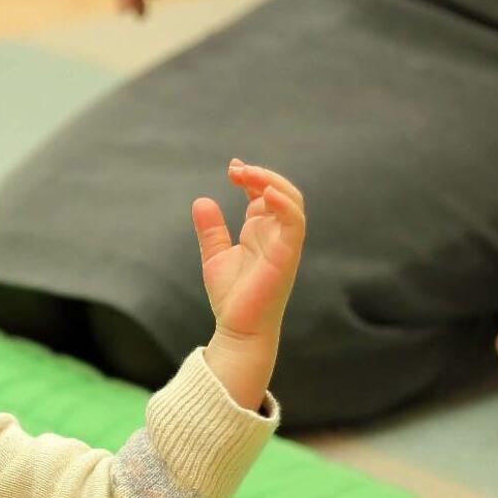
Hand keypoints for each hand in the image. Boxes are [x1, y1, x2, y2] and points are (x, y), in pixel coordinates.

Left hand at [193, 160, 305, 409]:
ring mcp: (284, 243)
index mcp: (261, 231)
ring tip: (248, 174)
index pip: (264, 194)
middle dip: (260, 175)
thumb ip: (211, 229)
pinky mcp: (287, 255)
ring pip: (292, 201)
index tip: (232, 167)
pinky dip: (284, 204)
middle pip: (280, 191)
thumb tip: (202, 200)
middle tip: (236, 169)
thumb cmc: (232, 297)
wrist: (238, 329)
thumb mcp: (215, 256)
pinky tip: (265, 193)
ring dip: (272, 182)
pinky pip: (295, 223)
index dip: (251, 176)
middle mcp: (276, 234)